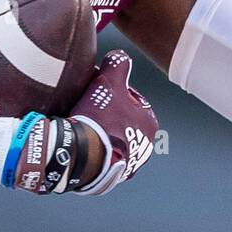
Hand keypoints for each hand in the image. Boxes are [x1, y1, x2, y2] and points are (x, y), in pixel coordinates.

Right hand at [4, 51, 157, 194]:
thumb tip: (120, 56)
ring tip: (83, 122)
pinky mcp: (112, 175)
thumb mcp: (109, 81)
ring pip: (113, 137)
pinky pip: (103, 154)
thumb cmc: (100, 117)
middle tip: (88, 104)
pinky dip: (94, 147)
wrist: (84, 155)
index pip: (132, 98)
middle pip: (123, 119)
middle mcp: (145, 146)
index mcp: (149, 123)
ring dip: (100, 130)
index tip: (98, 88)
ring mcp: (129, 163)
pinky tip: (82, 140)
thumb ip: (118, 64)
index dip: (113, 90)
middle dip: (107, 110)